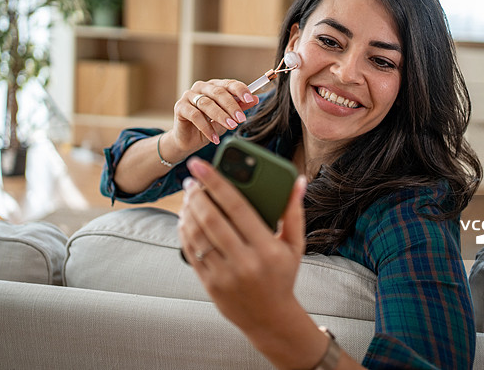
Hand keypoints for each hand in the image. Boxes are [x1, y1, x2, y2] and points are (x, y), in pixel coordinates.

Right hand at [169, 79, 257, 153]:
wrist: (189, 141)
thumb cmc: (209, 126)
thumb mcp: (227, 118)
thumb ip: (239, 108)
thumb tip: (255, 99)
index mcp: (214, 86)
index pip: (229, 84)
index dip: (240, 90)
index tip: (250, 99)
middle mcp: (201, 87)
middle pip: (218, 92)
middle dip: (231, 106)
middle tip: (241, 118)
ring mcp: (188, 96)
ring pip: (206, 104)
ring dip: (220, 116)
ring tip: (231, 127)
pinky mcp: (179, 107)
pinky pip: (195, 116)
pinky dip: (206, 128)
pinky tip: (215, 138)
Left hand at [178, 157, 307, 334]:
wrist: (270, 319)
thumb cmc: (283, 276)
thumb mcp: (295, 246)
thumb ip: (293, 212)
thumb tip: (298, 180)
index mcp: (268, 248)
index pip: (237, 206)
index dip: (216, 182)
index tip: (201, 164)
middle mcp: (245, 262)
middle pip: (212, 219)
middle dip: (197, 194)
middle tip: (191, 179)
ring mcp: (225, 275)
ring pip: (198, 235)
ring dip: (188, 211)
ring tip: (188, 196)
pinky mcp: (210, 285)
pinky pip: (191, 252)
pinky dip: (185, 231)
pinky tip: (186, 218)